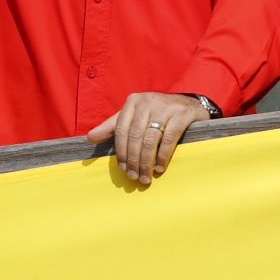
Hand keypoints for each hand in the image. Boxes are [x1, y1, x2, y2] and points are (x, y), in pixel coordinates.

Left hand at [86, 92, 210, 184]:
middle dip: (133, 160)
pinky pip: (168, 139)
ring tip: (146, 177)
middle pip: (135, 136)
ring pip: (150, 139)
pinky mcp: (181, 115)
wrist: (189, 104)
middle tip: (134, 177)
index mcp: (133, 102)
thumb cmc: (157, 113)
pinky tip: (159, 168)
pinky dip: (162, 156)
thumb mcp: (134, 116)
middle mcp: (147, 102)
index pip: (121, 129)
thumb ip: (112, 126)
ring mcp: (165, 107)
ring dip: (146, 162)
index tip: (123, 168)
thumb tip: (90, 138)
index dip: (121, 151)